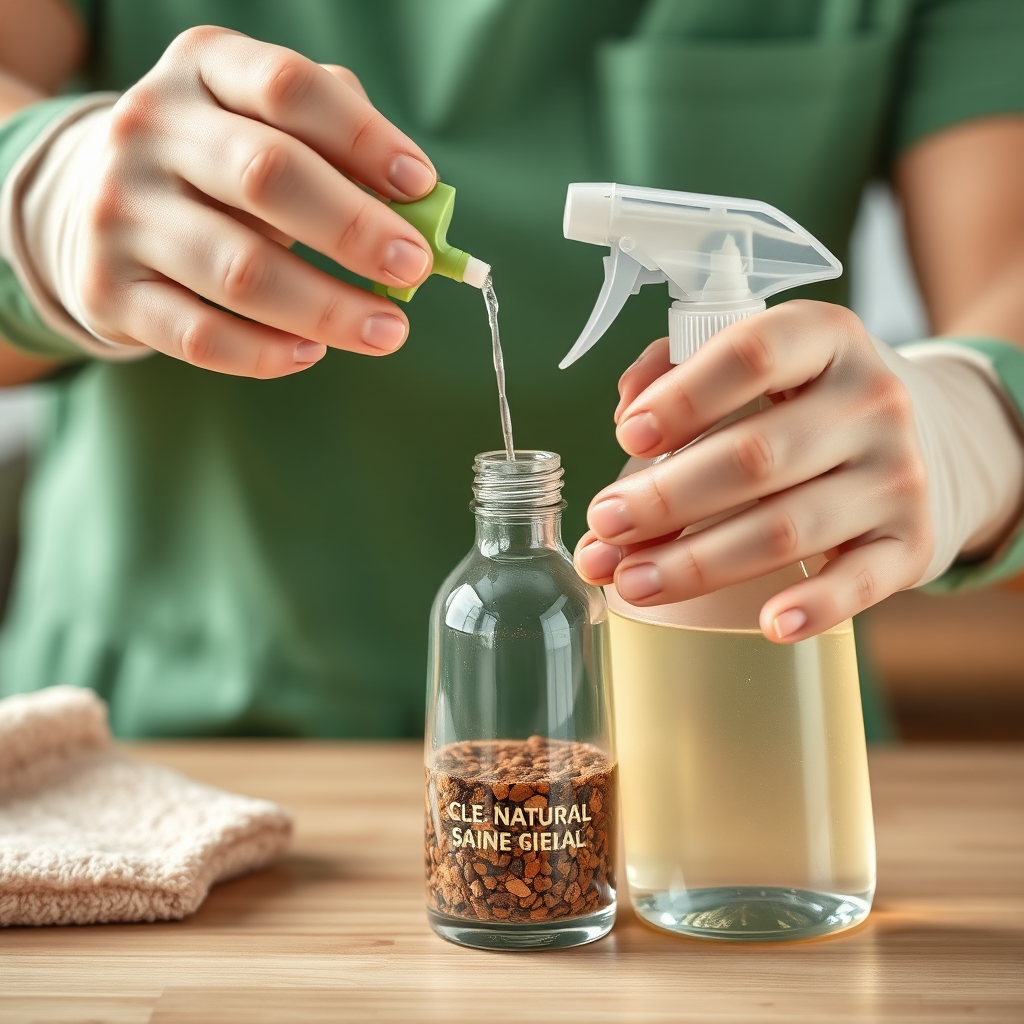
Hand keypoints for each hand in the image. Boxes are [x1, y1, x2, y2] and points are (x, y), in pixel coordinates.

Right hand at [33, 27, 438, 375]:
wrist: (96, 203)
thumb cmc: (219, 165)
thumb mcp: (265, 121)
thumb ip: (338, 144)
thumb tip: (418, 205)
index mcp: (202, 68)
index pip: (288, 86)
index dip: (363, 137)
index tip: (420, 185)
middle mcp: (149, 128)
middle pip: (266, 175)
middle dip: (355, 229)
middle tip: (415, 268)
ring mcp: (119, 210)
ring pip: (240, 271)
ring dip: (329, 309)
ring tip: (389, 330)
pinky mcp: (107, 288)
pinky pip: (201, 336)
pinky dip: (267, 353)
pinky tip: (313, 353)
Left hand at [574, 301, 936, 642]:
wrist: (936, 438)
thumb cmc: (810, 400)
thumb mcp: (763, 360)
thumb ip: (681, 367)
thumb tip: (627, 414)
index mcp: (824, 339)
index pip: (752, 355)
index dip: (682, 399)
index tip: (628, 438)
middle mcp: (870, 402)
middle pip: (754, 457)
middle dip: (666, 498)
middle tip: (605, 525)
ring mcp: (897, 476)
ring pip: (785, 527)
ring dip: (697, 561)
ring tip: (630, 580)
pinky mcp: (911, 543)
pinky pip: (860, 581)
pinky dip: (813, 606)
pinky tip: (767, 625)